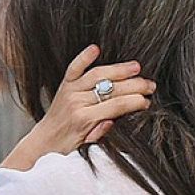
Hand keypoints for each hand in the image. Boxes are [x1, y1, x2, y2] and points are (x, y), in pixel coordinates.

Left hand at [10, 45, 154, 167]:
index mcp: (84, 119)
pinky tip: (96, 48)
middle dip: (135, 86)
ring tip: (137, 68)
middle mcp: (76, 101)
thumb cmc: (67, 146)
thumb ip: (100, 132)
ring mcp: (70, 91)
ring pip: (98, 75)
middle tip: (151, 85)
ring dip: (119, 70)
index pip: (116, 106)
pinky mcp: (64, 84)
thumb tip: (113, 119)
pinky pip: (74, 68)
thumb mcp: (86, 146)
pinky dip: (84, 57)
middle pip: (111, 88)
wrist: (44, 142)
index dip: (135, 101)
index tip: (147, 101)